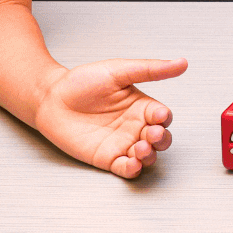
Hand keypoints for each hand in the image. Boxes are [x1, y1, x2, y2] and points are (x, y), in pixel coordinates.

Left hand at [33, 57, 186, 177]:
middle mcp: (134, 126)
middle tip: (153, 134)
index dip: (164, 117)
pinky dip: (133, 169)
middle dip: (161, 139)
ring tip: (141, 148)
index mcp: (140, 105)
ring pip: (146, 156)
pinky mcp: (106, 158)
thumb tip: (181, 63)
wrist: (51, 98)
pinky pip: (126, 168)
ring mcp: (121, 143)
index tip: (160, 115)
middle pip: (159, 139)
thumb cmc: (82, 82)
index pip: (162, 116)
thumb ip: (151, 69)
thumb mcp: (119, 71)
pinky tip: (133, 163)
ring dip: (149, 155)